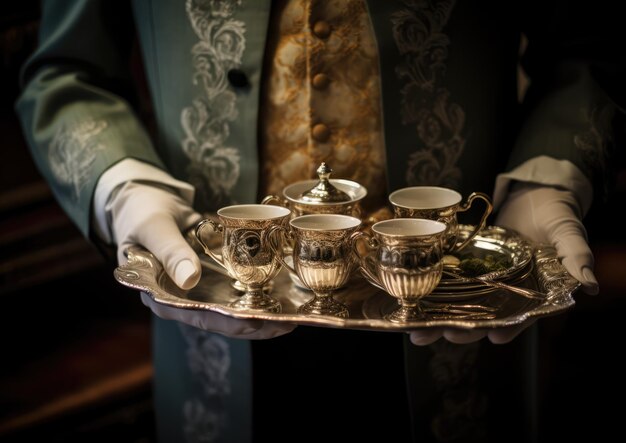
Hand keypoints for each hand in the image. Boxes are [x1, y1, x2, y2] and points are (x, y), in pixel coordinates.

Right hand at [110, 182, 295, 338]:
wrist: (146, 199)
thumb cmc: (141, 212)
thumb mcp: (153, 227)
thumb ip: (170, 251)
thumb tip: (190, 280)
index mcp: (160, 294)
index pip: (196, 315)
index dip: (227, 322)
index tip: (255, 323)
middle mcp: (181, 299)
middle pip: (219, 320)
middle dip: (253, 324)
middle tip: (284, 324)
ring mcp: (197, 290)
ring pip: (230, 310)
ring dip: (259, 314)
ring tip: (290, 318)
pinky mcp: (211, 278)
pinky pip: (234, 290)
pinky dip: (256, 293)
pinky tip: (281, 297)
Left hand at [409, 181, 596, 346]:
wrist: (533, 194)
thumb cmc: (556, 215)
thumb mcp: (568, 232)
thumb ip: (576, 256)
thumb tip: (591, 284)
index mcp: (534, 292)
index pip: (521, 316)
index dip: (509, 328)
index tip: (496, 338)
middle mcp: (506, 292)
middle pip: (484, 316)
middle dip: (465, 328)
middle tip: (446, 334)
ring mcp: (483, 280)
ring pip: (460, 306)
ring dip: (439, 320)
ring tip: (418, 332)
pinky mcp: (465, 266)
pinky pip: (447, 283)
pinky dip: (430, 294)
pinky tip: (411, 302)